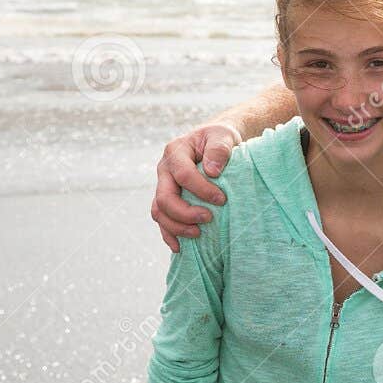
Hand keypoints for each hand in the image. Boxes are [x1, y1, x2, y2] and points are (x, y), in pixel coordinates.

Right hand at [152, 124, 237, 252]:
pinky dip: (169, 234)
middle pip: (165, 198)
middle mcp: (164, 169)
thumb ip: (219, 149)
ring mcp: (163, 185)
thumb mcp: (223, 135)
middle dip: (185, 213)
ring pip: (159, 212)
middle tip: (208, 219)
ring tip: (198, 233)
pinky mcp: (168, 198)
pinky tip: (180, 247)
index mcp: (176, 152)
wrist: (215, 141)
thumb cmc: (220, 137)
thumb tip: (212, 171)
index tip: (222, 200)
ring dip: (176, 227)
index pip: (183, 175)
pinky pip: (162, 219)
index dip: (202, 190)